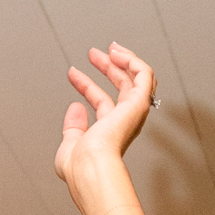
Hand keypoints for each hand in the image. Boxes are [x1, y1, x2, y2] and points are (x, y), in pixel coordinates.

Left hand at [55, 43, 156, 210]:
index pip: (102, 103)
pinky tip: (117, 52)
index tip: (73, 73)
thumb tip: (75, 108)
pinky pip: (144, 74)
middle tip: (93, 53)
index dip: (86, 86)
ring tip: (109, 47)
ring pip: (137, 79)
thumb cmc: (79, 167)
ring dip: (123, 59)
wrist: (89, 167)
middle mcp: (124, 122)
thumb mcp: (69, 144)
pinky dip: (133, 60)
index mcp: (109, 133)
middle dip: (108, 67)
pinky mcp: (138, 102)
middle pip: (122, 88)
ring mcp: (133, 112)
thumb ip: (72, 127)